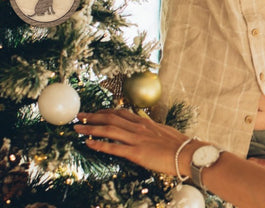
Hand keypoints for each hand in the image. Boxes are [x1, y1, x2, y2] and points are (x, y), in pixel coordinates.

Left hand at [74, 109, 188, 175]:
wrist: (187, 152)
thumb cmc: (177, 143)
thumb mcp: (162, 130)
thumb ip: (150, 127)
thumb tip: (144, 123)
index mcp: (144, 121)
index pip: (120, 112)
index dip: (104, 111)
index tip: (94, 112)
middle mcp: (138, 127)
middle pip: (110, 117)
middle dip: (93, 116)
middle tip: (79, 116)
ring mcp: (136, 139)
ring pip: (109, 130)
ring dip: (91, 127)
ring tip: (77, 128)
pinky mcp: (136, 153)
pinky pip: (114, 148)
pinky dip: (99, 145)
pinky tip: (88, 143)